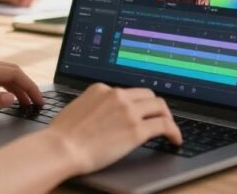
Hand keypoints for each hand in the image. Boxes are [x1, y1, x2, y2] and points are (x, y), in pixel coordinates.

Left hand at [0, 60, 43, 121]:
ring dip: (15, 86)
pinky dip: (3, 85)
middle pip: (9, 70)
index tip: (39, 101)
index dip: (29, 87)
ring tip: (25, 102)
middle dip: (26, 85)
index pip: (13, 74)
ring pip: (1, 73)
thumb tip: (12, 98)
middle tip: (37, 102)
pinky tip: (5, 96)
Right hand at [48, 84, 181, 174]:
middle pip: (147, 95)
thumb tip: (102, 114)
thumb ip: (93, 106)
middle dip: (154, 107)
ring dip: (167, 117)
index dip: (137, 103)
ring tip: (170, 129)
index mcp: (101, 89)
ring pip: (160, 106)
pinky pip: (164, 125)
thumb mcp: (76, 109)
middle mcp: (117, 95)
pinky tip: (175, 140)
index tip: (141, 111)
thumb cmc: (62, 136)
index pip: (127, 92)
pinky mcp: (137, 129)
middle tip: (158, 118)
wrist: (61, 148)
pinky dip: (174, 132)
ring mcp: (128, 111)